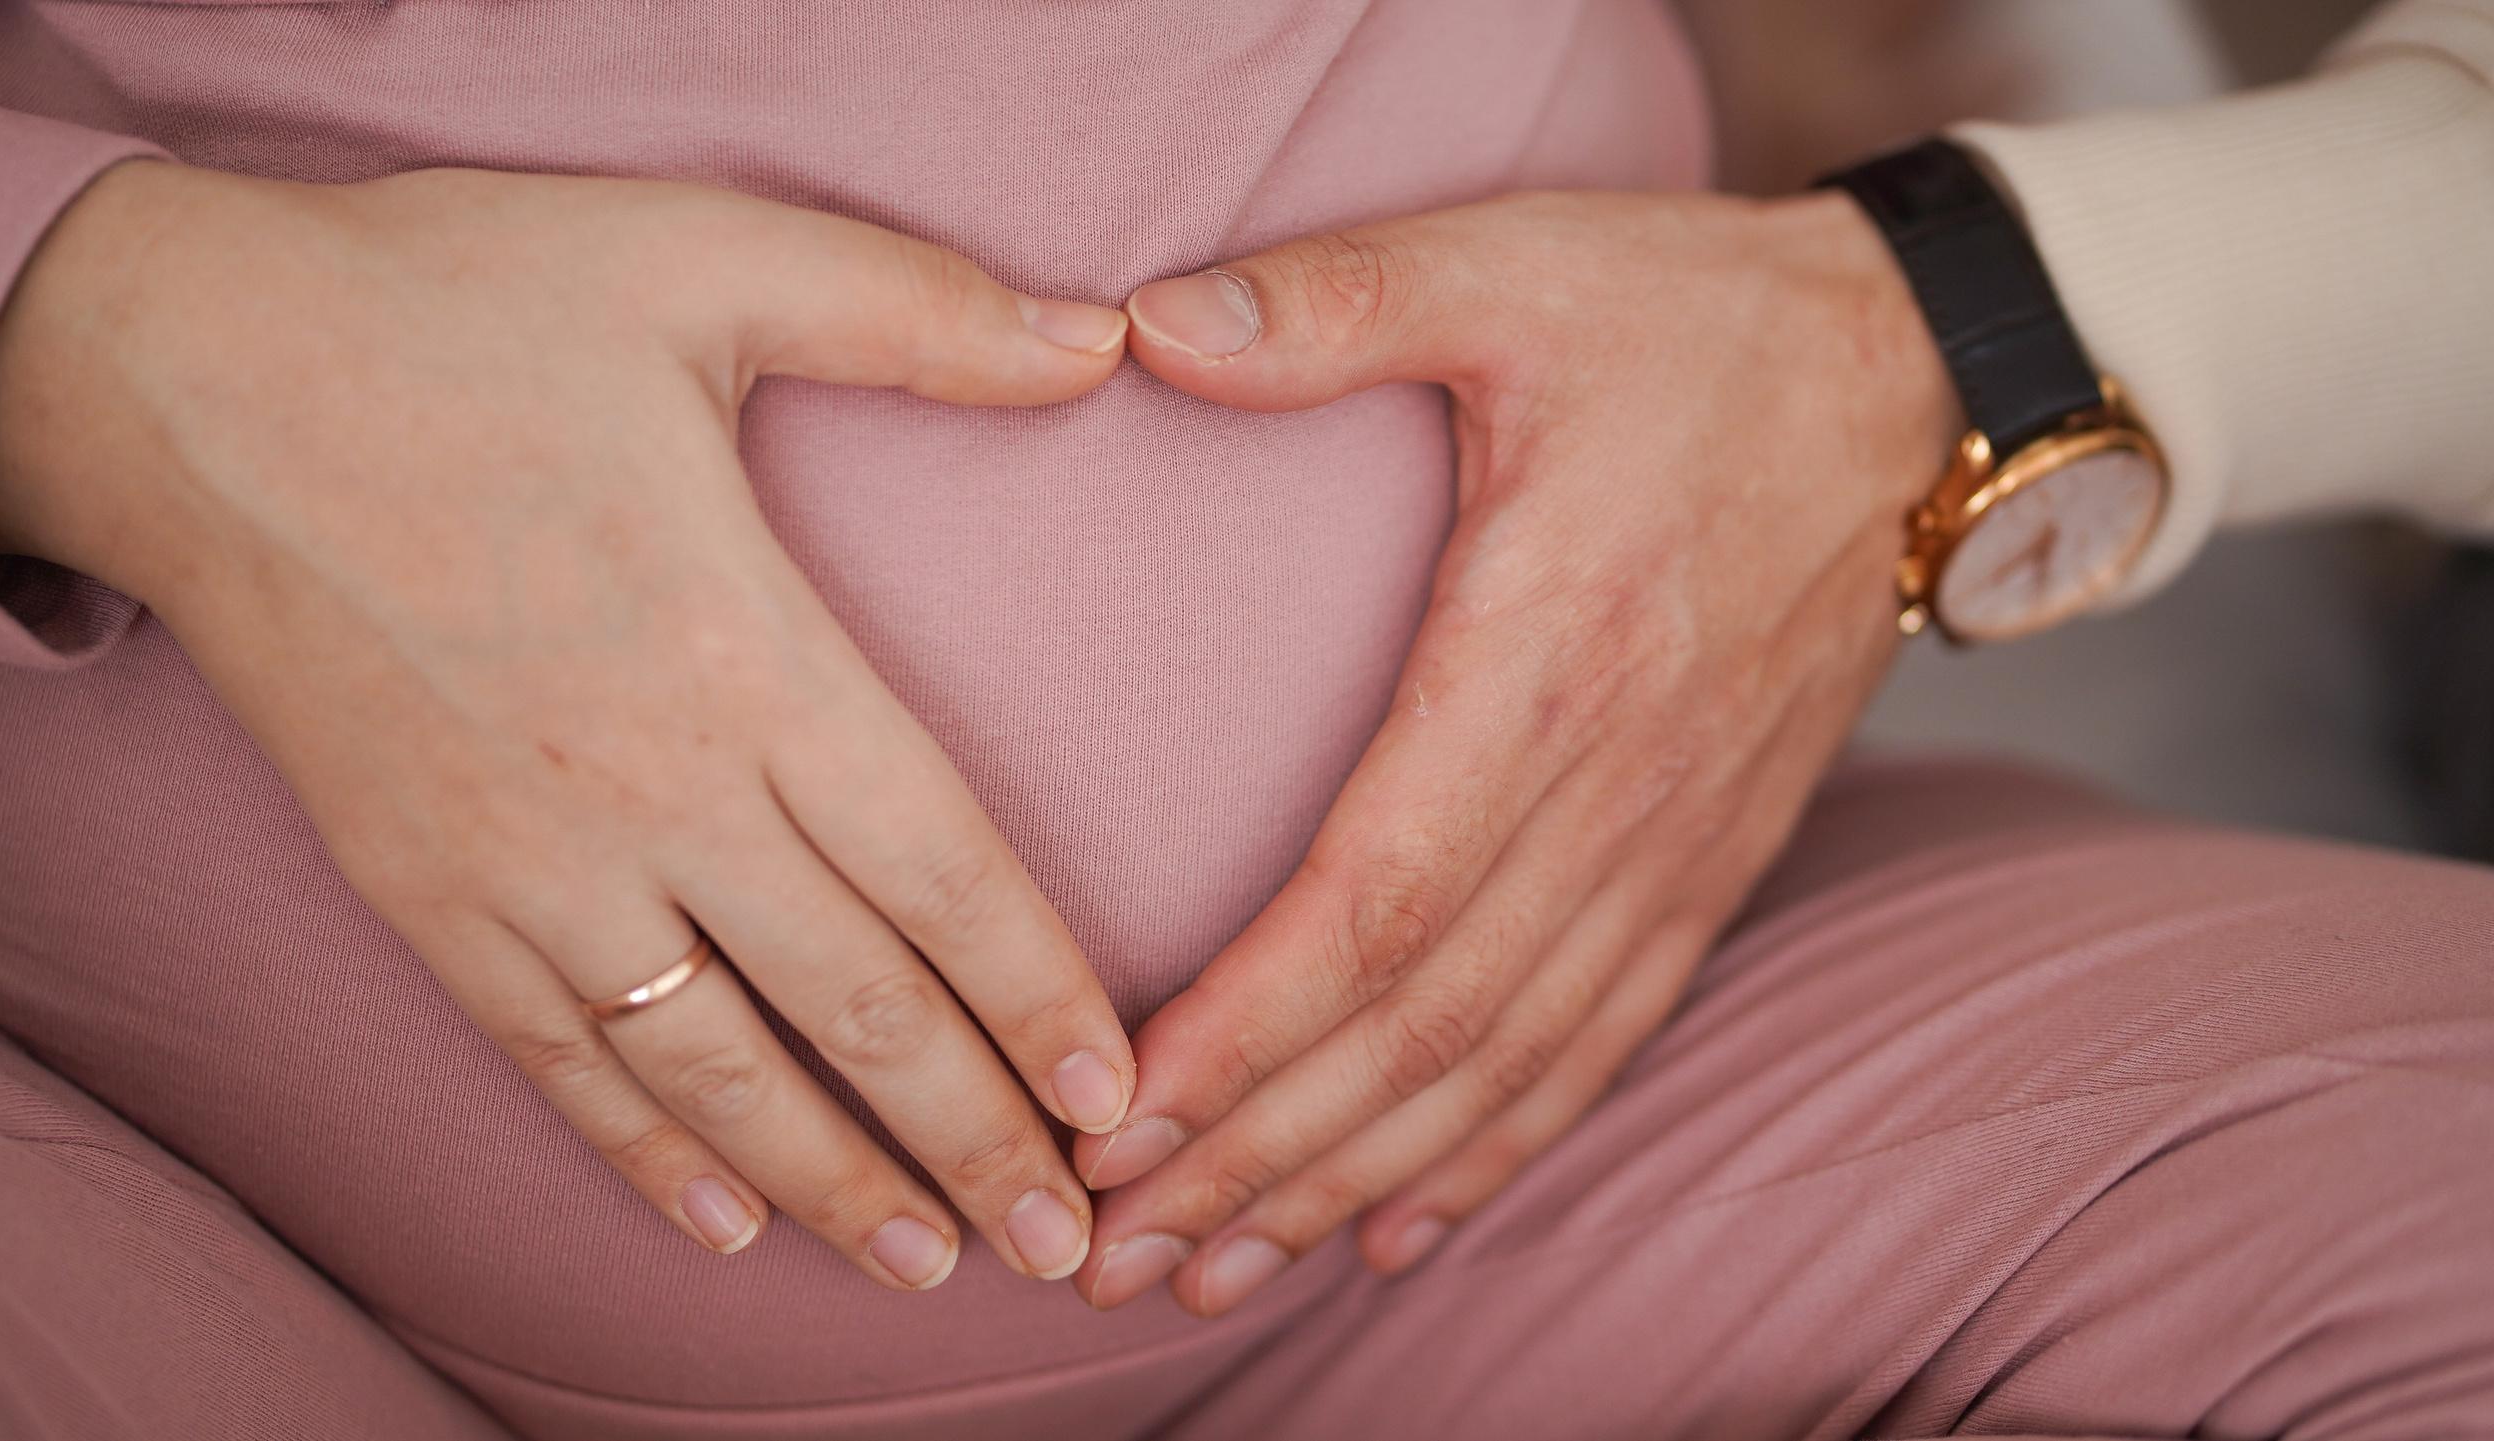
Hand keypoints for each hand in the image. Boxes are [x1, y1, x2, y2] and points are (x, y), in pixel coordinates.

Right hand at [0, 160, 1137, 1288]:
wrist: (176, 375)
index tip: (1118, 1096)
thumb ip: (918, 310)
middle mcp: (647, 784)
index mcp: (745, 648)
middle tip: (1065, 1238)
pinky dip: (640, 1154)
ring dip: (835, 1180)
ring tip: (930, 1259)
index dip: (1044, 996)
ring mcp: (524, 856)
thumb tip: (1104, 336)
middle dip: (974, 1132)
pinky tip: (718, 1226)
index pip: (943, 869)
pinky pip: (552, 1057)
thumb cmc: (451, 303)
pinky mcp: (418, 888)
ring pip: (713, 1066)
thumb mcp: (702, 256)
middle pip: (854, 1003)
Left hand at [1069, 189, 1959, 1313]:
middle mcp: (1615, 789)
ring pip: (1501, 1066)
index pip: (1380, 896)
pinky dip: (1495, 1148)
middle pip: (1423, 1025)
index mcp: (1548, 658)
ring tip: (1210, 1266)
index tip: (1119, 1114)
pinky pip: (1598, 1043)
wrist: (1910, 383)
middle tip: (1106, 1246)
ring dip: (1351, 1180)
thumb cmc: (1691, 322)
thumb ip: (1331, 302)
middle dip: (1259, 1149)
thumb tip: (1137, 325)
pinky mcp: (1706, 864)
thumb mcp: (1512, 267)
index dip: (1249, 1026)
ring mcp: (1672, 844)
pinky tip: (1397, 1224)